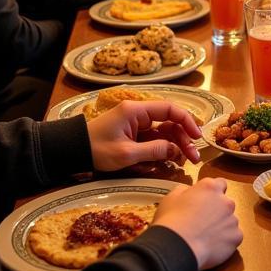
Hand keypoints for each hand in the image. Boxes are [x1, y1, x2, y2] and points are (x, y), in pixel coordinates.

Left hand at [87, 101, 201, 171]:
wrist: (72, 152)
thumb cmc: (96, 149)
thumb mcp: (126, 153)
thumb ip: (153, 150)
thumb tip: (176, 150)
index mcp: (136, 111)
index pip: (169, 109)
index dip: (186, 121)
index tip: (197, 136)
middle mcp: (139, 114)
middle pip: (169, 123)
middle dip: (183, 139)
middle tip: (194, 157)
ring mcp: (136, 125)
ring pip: (163, 132)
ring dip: (176, 145)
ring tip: (186, 161)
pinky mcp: (133, 136)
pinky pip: (154, 140)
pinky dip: (163, 149)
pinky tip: (172, 159)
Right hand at [152, 177, 241, 270]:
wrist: (178, 246)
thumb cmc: (171, 220)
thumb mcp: (172, 197)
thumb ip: (185, 190)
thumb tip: (189, 192)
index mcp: (210, 187)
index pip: (220, 184)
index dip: (213, 193)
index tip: (206, 201)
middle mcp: (225, 201)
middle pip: (226, 203)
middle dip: (218, 211)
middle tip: (204, 222)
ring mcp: (233, 219)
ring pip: (230, 221)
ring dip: (222, 226)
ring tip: (206, 237)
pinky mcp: (236, 237)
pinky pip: (234, 237)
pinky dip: (226, 242)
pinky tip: (213, 247)